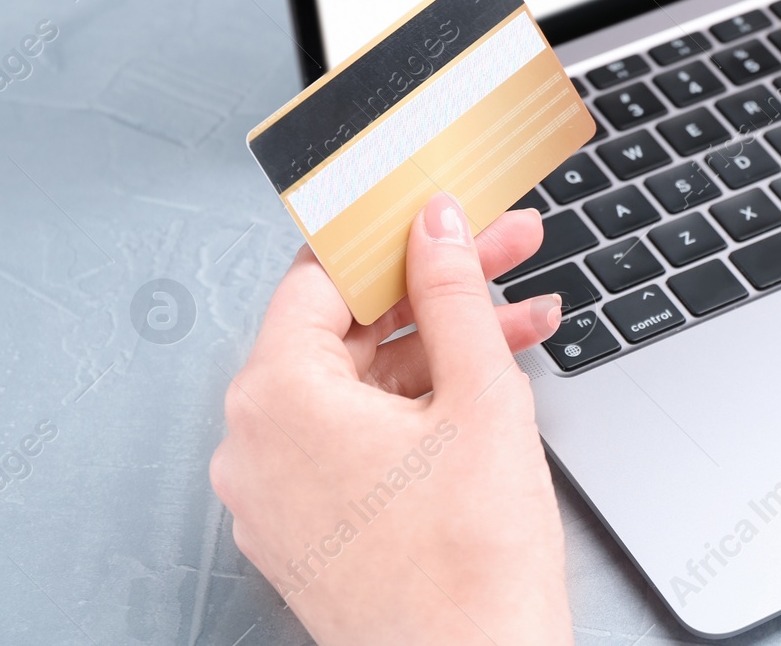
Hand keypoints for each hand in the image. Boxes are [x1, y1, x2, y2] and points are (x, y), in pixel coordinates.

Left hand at [211, 196, 571, 645]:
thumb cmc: (470, 568)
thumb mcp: (479, 396)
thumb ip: (454, 294)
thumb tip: (437, 226)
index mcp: (276, 399)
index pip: (325, 276)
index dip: (395, 234)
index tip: (444, 214)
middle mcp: (258, 444)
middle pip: (349, 329)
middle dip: (439, 288)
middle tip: (506, 254)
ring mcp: (280, 492)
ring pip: (362, 384)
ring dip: (445, 347)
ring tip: (523, 320)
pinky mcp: (312, 526)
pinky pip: (359, 437)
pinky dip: (421, 405)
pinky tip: (489, 380)